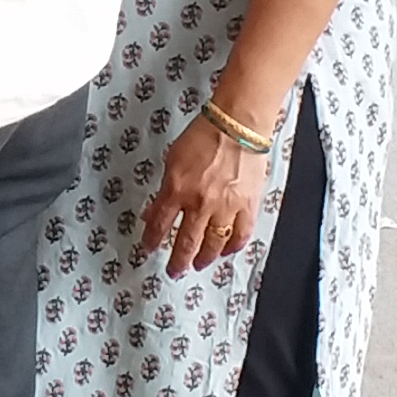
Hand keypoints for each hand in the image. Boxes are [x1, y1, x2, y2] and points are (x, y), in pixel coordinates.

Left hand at [135, 117, 273, 274]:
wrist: (236, 125)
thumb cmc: (204, 135)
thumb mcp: (172, 160)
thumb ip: (164, 188)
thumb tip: (155, 211)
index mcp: (177, 190)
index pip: (160, 224)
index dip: (152, 240)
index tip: (148, 249)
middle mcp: (200, 204)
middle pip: (186, 242)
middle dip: (177, 261)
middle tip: (173, 271)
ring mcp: (226, 208)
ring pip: (213, 244)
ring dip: (203, 258)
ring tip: (198, 265)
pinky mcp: (248, 206)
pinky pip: (241, 235)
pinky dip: (233, 246)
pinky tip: (226, 251)